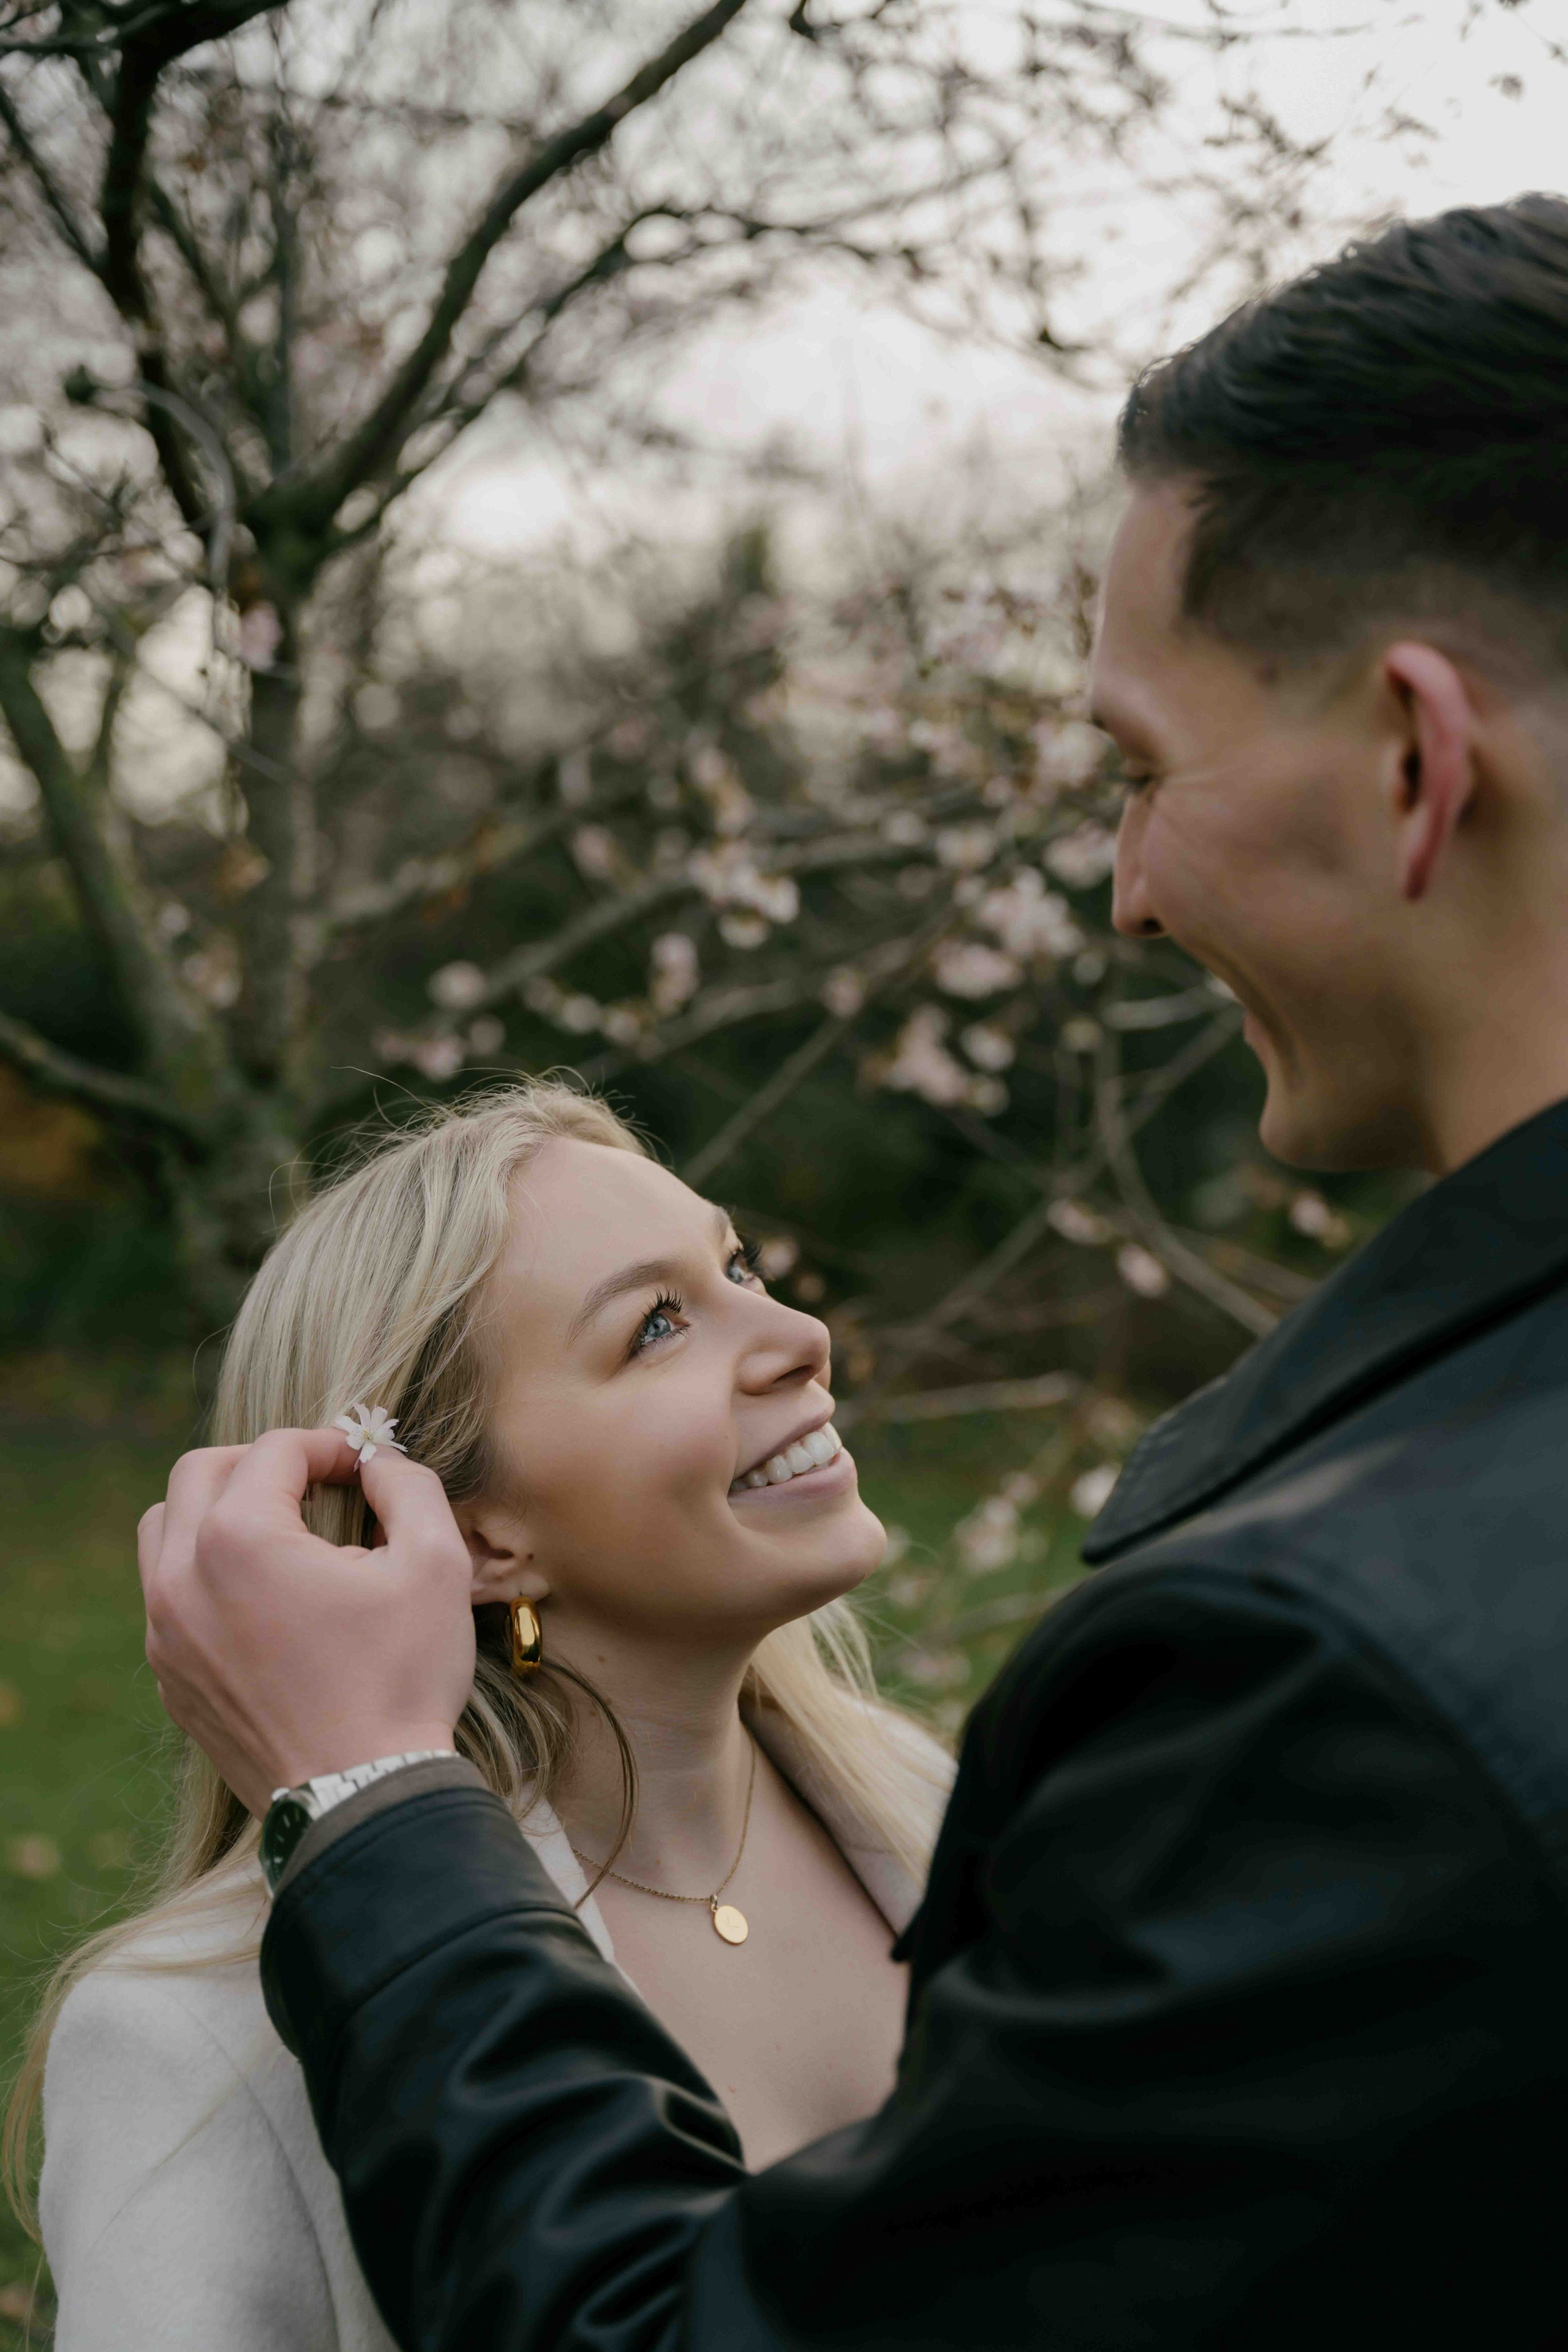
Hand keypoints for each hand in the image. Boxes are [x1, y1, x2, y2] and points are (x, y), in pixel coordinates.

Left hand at [140, 1427, 474, 1815]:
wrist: (360, 1797)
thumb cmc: (401, 1680)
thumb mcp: (437, 1564)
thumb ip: (408, 1486)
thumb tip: (378, 1464)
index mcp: (239, 1540)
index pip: (274, 1452)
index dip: (328, 1445)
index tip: (365, 1465)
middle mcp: (182, 1579)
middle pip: (198, 1474)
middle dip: (261, 1463)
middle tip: (316, 1483)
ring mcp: (166, 1634)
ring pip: (163, 1531)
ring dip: (216, 1512)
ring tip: (278, 1532)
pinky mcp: (169, 1678)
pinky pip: (167, 1597)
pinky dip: (205, 1574)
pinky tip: (265, 1600)